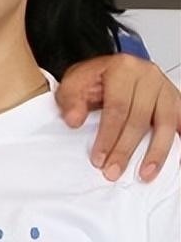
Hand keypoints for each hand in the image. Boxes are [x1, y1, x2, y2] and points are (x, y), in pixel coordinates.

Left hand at [56, 54, 179, 181]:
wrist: (111, 70)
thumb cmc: (96, 79)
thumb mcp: (74, 82)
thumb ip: (70, 100)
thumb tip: (73, 120)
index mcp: (122, 68)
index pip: (116, 107)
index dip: (107, 136)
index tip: (98, 158)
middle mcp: (147, 74)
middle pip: (139, 118)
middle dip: (125, 149)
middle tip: (113, 170)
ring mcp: (164, 87)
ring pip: (165, 124)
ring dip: (156, 153)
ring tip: (144, 173)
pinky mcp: (175, 99)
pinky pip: (180, 122)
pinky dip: (178, 142)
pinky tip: (175, 160)